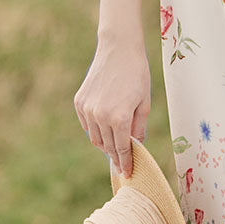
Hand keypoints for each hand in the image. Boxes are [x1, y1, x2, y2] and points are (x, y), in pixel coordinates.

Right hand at [74, 37, 150, 178]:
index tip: (126, 173)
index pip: (121, 149)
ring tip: (114, 146)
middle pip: (107, 146)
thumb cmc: (137, 75)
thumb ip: (138, 128)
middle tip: (122, 163)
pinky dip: (95, 129)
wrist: (119, 50)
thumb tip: (135, 146)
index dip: (124, 163)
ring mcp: (87, 109)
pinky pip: (87, 124)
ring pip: (94, 137)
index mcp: (119, 118)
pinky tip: (105, 128)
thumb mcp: (144, 103)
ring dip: (104, 144)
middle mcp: (100, 116)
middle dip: (115, 156)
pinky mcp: (79, 102)